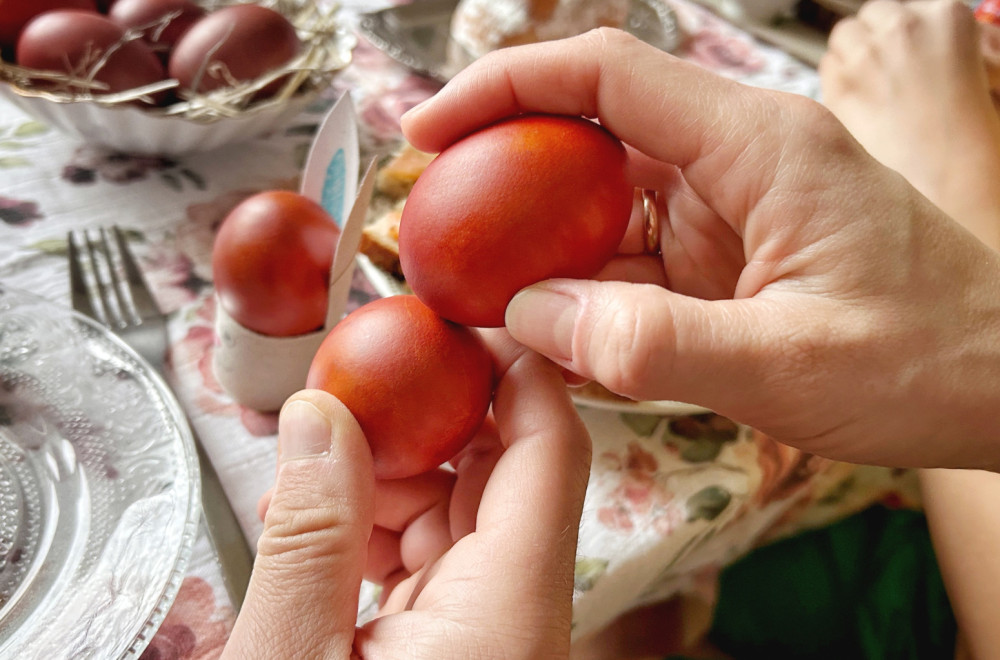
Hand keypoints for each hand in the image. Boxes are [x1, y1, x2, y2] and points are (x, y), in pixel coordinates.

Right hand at [224, 334, 591, 658]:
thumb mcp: (290, 656)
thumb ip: (310, 536)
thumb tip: (319, 416)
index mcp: (510, 612)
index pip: (550, 451)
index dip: (516, 367)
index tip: (464, 318)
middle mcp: (518, 618)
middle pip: (502, 475)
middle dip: (427, 417)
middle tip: (359, 376)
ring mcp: (490, 635)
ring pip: (459, 518)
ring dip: (386, 479)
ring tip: (306, 466)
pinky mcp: (454, 652)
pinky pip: (431, 565)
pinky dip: (376, 533)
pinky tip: (315, 526)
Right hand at [401, 28, 999, 470]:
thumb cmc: (926, 361)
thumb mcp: (787, 364)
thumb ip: (652, 345)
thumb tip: (529, 319)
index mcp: (756, 145)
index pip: (610, 75)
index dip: (507, 87)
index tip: (431, 127)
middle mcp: (733, 162)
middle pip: (591, 133)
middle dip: (502, 166)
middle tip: (430, 218)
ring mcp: (726, 211)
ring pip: (602, 204)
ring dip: (536, 241)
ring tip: (468, 283)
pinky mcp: (722, 260)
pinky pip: (629, 261)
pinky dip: (579, 291)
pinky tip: (540, 329)